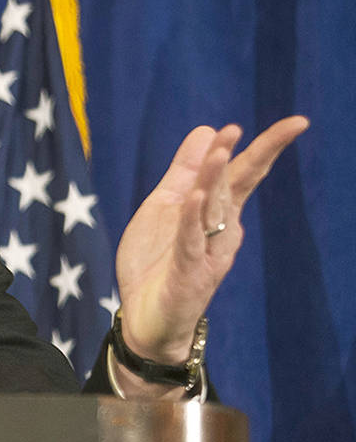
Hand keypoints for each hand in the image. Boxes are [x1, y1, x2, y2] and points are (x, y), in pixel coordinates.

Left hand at [114, 116, 308, 373]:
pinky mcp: (187, 274)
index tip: (295, 123)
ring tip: (222, 149)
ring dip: (216, 179)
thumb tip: (208, 129)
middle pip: (240, 187)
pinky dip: (190, 220)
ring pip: (213, 210)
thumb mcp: (166, 205)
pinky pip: (189, 243)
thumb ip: (185, 171)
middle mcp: (220, 231)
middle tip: (289, 128)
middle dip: (259, 156)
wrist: (145, 318)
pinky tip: (193, 196)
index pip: (243, 174)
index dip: (263, 147)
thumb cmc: (158, 260)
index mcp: (216, 212)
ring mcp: (206, 253)